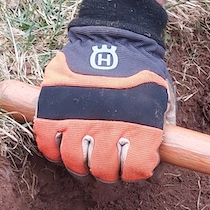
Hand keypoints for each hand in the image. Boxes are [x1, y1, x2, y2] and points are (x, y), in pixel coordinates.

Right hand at [33, 25, 169, 181]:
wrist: (115, 35)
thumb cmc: (142, 68)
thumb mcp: (161, 96)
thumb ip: (161, 124)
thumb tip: (162, 150)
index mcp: (139, 127)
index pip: (136, 169)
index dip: (135, 174)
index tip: (134, 169)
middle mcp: (108, 127)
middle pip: (103, 170)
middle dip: (106, 172)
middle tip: (106, 165)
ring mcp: (78, 118)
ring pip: (73, 161)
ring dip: (79, 165)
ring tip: (84, 158)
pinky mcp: (53, 108)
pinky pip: (47, 143)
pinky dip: (53, 151)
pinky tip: (62, 147)